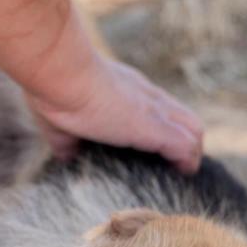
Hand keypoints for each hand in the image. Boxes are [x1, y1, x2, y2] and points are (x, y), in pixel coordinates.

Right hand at [26, 55, 203, 173]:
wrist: (58, 72)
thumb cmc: (52, 89)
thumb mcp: (61, 119)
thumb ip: (68, 139)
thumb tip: (64, 155)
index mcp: (127, 92)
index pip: (160, 111)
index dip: (165, 133)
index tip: (156, 154)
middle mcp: (147, 98)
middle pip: (186, 120)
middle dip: (186, 146)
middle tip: (173, 168)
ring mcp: (155, 111)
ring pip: (194, 131)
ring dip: (189, 156)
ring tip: (176, 174)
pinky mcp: (157, 126)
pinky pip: (187, 147)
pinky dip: (185, 163)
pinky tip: (174, 174)